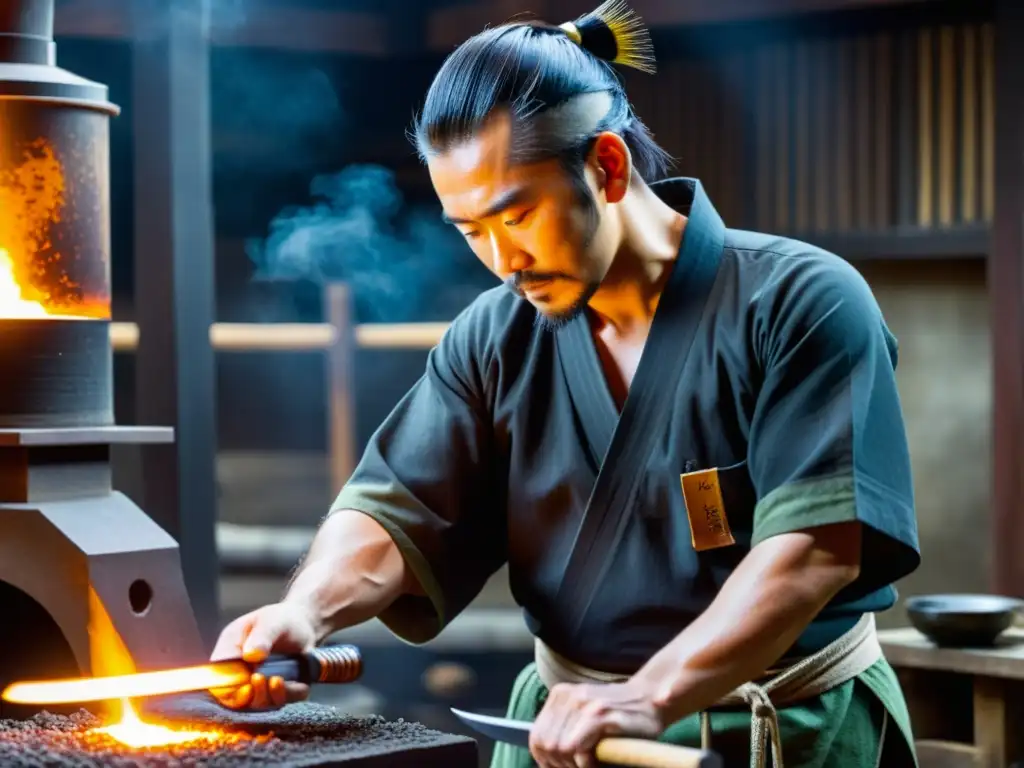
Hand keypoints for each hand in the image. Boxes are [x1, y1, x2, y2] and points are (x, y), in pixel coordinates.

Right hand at [209, 601, 318, 709]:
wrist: (303, 623)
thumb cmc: (281, 619)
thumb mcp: (272, 621)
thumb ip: (262, 636)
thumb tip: (251, 655)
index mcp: (229, 650)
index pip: (217, 678)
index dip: (228, 689)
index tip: (246, 686)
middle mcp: (239, 672)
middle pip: (235, 699)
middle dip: (251, 696)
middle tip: (263, 679)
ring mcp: (257, 685)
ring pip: (257, 705)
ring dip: (268, 697)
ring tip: (277, 680)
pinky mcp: (276, 691)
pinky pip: (281, 702)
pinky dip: (288, 696)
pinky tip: (295, 683)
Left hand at [529, 679, 664, 767]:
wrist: (651, 700)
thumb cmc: (619, 717)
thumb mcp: (583, 719)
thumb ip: (563, 732)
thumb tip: (544, 760)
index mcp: (560, 695)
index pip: (536, 737)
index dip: (546, 761)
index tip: (563, 767)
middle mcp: (568, 696)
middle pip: (545, 745)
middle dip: (561, 765)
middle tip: (580, 766)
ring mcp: (583, 703)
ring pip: (557, 748)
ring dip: (573, 764)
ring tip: (590, 763)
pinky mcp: (598, 714)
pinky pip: (575, 747)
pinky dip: (585, 762)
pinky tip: (597, 759)